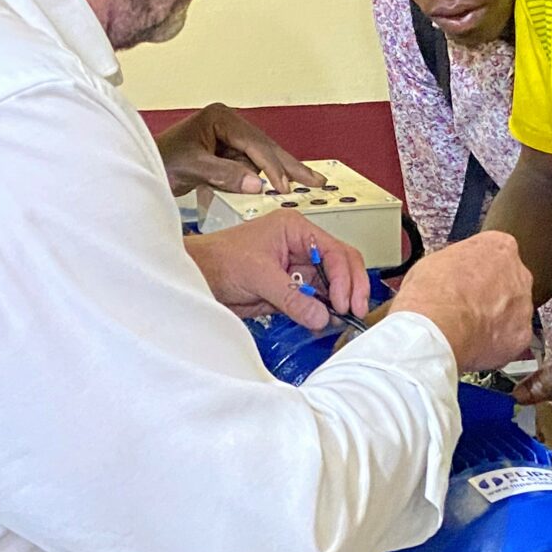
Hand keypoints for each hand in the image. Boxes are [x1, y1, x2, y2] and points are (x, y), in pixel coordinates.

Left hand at [155, 103, 325, 195]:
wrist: (141, 167)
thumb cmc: (160, 160)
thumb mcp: (192, 167)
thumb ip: (225, 174)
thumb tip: (258, 183)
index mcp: (220, 118)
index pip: (254, 144)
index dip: (271, 167)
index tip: (284, 187)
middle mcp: (227, 124)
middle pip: (266, 147)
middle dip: (291, 165)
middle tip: (316, 180)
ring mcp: (228, 139)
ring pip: (263, 157)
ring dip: (284, 172)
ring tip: (310, 182)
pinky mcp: (226, 153)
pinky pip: (252, 166)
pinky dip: (268, 177)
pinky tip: (285, 185)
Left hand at [184, 212, 368, 331]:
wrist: (196, 278)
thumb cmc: (217, 260)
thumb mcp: (257, 275)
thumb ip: (291, 296)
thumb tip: (321, 316)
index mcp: (296, 229)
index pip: (334, 250)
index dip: (345, 277)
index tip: (344, 303)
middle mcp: (301, 246)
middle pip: (341, 265)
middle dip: (350, 288)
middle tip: (355, 312)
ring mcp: (297, 268)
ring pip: (331, 285)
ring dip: (338, 303)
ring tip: (342, 320)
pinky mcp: (291, 289)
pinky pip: (315, 301)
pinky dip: (322, 313)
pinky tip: (325, 322)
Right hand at [391, 233, 532, 371]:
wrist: (437, 327)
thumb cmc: (432, 293)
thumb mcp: (434, 262)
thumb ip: (455, 264)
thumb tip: (447, 273)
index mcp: (499, 247)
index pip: (497, 253)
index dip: (478, 269)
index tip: (467, 278)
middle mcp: (519, 273)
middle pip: (509, 282)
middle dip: (492, 294)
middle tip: (467, 305)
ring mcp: (523, 306)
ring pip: (513, 312)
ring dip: (496, 319)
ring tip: (468, 328)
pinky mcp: (521, 334)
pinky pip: (511, 338)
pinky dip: (497, 343)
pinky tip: (476, 343)